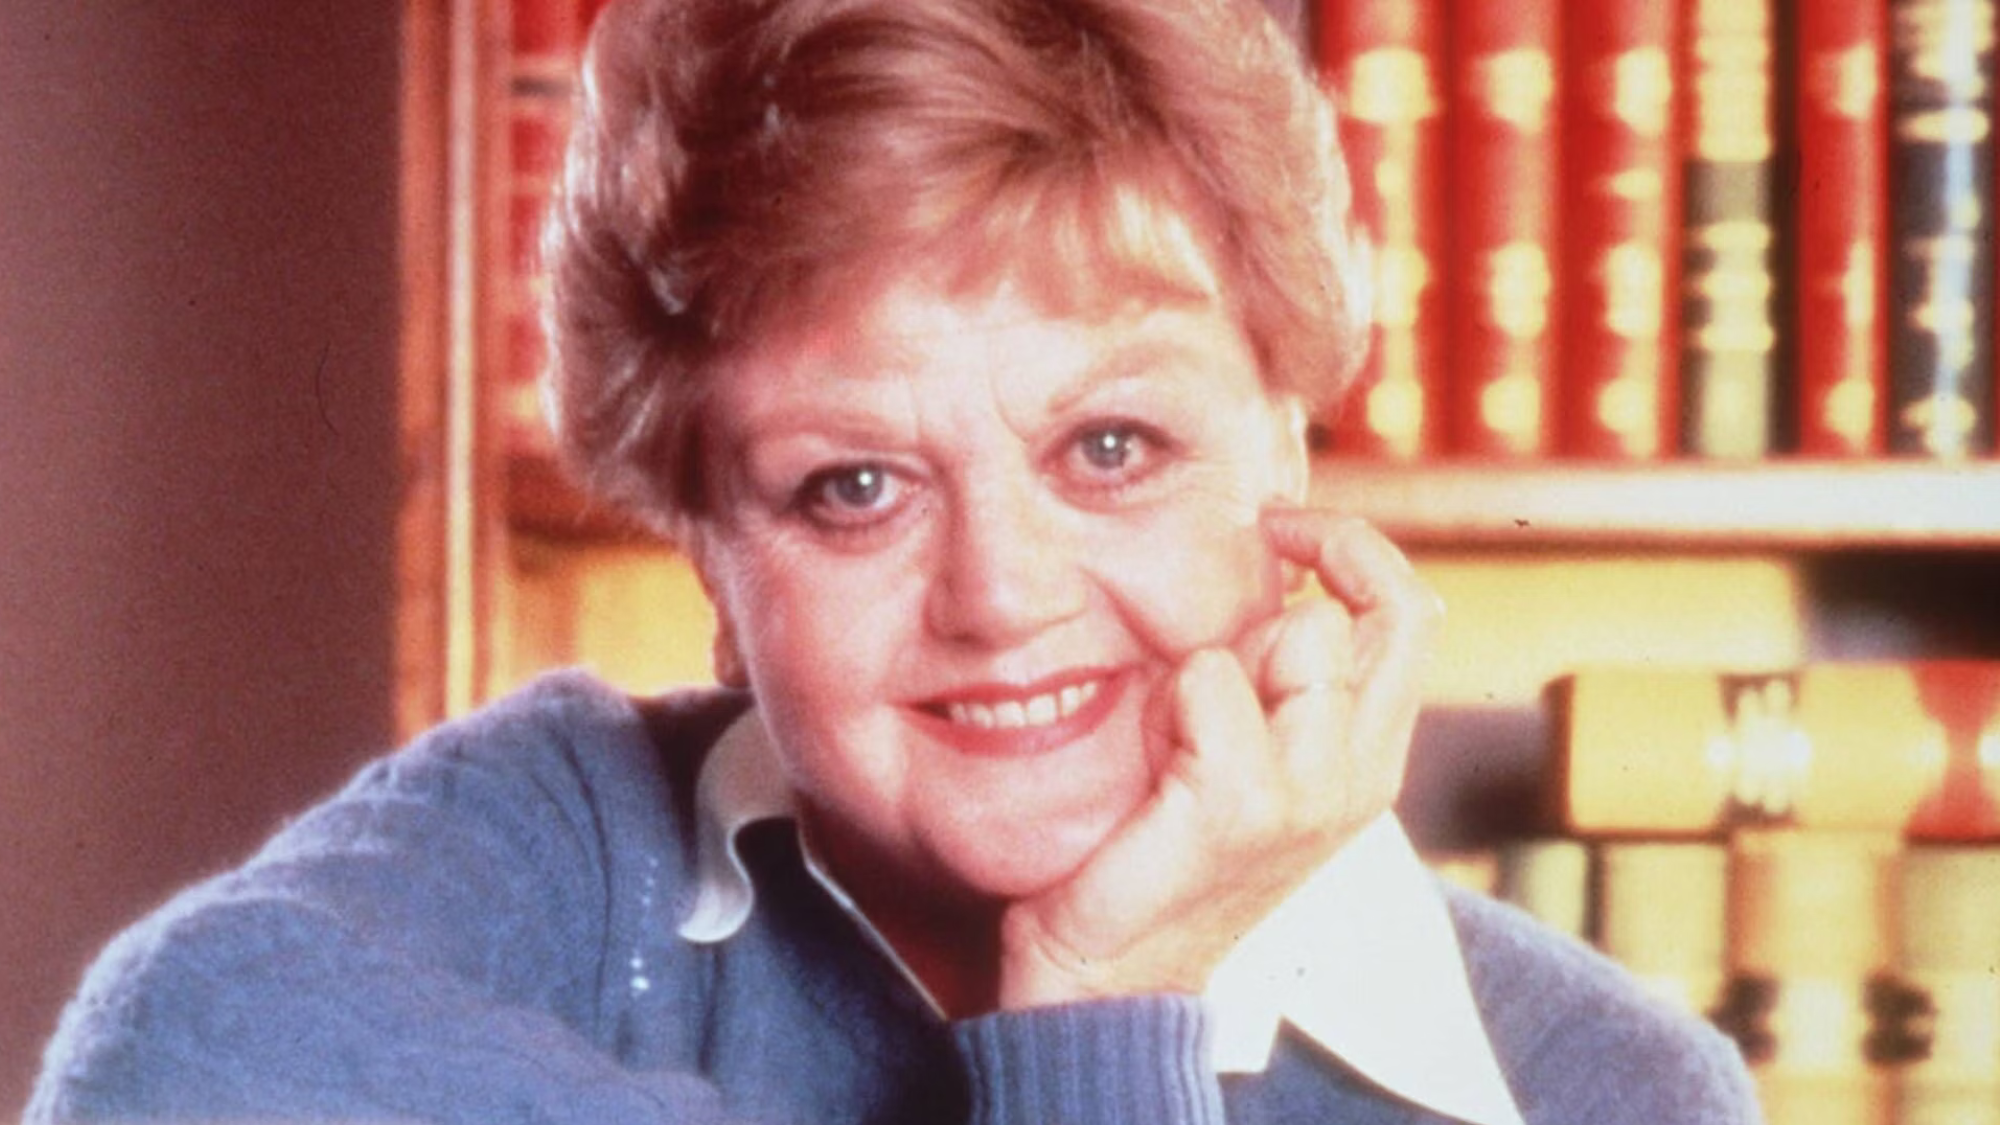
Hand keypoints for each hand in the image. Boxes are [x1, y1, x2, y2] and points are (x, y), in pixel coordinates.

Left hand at [995, 509, 1441, 1008]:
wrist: (1108, 979)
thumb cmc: (1154, 852)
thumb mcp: (1236, 749)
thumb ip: (1267, 677)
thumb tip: (1266, 583)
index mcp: (1367, 758)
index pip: (1412, 613)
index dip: (1357, 548)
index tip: (1282, 526)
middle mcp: (1362, 775)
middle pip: (1386, 614)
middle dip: (1291, 598)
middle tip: (1216, 648)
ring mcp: (1314, 793)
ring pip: (1302, 637)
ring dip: (1218, 660)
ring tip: (1173, 736)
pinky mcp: (1247, 806)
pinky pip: (1211, 680)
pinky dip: (1170, 701)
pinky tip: (1153, 764)